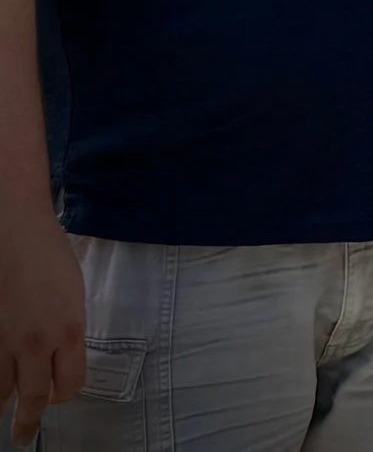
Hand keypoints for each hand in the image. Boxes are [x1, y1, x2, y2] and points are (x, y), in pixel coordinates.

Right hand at [1, 214, 85, 446]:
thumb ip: (67, 328)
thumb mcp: (74, 293)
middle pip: (35, 397)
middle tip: (22, 438)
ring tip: (0, 418)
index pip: (71, 383)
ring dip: (1, 407)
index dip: (66, 393)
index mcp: (69, 330)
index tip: (61, 395)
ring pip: (0, 390)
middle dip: (29, 422)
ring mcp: (5, 340)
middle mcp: (37, 343)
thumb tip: (59, 353)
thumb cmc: (49, 255)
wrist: (14, 231)